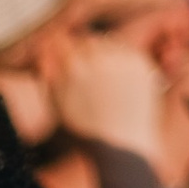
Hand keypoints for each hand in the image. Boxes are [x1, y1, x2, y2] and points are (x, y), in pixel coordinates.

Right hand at [32, 32, 171, 165]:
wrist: (123, 148)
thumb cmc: (85, 131)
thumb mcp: (57, 105)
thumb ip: (48, 74)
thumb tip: (46, 49)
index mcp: (74, 69)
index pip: (62, 40)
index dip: (58, 45)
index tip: (60, 50)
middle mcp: (100, 60)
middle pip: (86, 39)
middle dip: (81, 49)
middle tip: (83, 68)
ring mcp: (123, 61)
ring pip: (107, 42)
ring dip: (101, 52)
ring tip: (100, 78)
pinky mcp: (141, 64)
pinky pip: (126, 51)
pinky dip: (120, 58)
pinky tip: (116, 78)